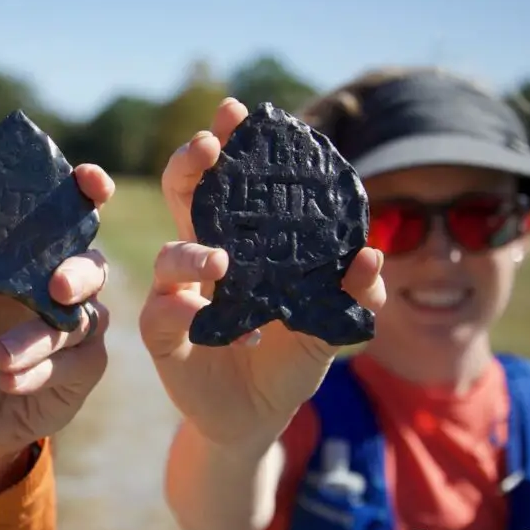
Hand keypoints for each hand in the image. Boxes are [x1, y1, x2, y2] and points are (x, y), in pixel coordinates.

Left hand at [0, 164, 113, 493]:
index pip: (71, 213)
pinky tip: (9, 381)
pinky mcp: (85, 366)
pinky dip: (41, 371)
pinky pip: (76, 362)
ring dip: (38, 339)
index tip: (89, 180)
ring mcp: (78, 325)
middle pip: (92, 264)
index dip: (88, 191)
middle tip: (55, 286)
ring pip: (80, 320)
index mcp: (30, 255)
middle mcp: (62, 283)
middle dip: (79, 272)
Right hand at [139, 98, 386, 447]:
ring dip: (189, 250)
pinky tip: (196, 313)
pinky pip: (159, 316)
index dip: (231, 147)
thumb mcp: (329, 328)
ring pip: (169, 256)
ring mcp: (180, 296)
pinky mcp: (165, 337)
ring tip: (220, 262)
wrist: (257, 417)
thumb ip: (350, 294)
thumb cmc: (289, 360)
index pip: (232, 184)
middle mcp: (205, 259)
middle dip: (191, 165)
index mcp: (243, 243)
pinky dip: (175, 310)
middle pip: (186, 198)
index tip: (238, 112)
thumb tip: (369, 255)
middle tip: (208, 144)